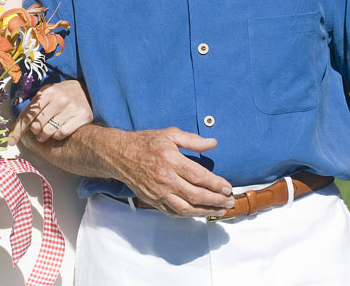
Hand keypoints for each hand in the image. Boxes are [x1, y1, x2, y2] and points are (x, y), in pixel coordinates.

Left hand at [7, 79, 92, 144]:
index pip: (28, 115)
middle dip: (36, 131)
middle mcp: (59, 99)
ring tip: (49, 129)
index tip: (11, 142)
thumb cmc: (61, 95)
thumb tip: (13, 132)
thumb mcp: (45, 96)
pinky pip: (61, 134)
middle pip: (37, 126)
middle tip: (40, 128)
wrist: (87, 89)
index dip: (18, 130)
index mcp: (47, 92)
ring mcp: (71, 107)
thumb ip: (31, 111)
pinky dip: (57, 135)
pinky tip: (60, 128)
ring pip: (48, 132)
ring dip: (45, 135)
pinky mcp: (82, 116)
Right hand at [114, 127, 234, 217]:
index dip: (216, 184)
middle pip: (196, 195)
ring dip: (205, 211)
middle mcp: (165, 179)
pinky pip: (173, 212)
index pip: (199, 177)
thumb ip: (193, 140)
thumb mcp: (169, 134)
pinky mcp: (153, 201)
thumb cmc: (146, 143)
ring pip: (186, 209)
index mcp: (171, 161)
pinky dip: (189, 215)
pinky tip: (199, 212)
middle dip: (216, 200)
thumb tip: (213, 143)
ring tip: (220, 211)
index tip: (228, 187)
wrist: (120, 155)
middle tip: (229, 201)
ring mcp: (158, 193)